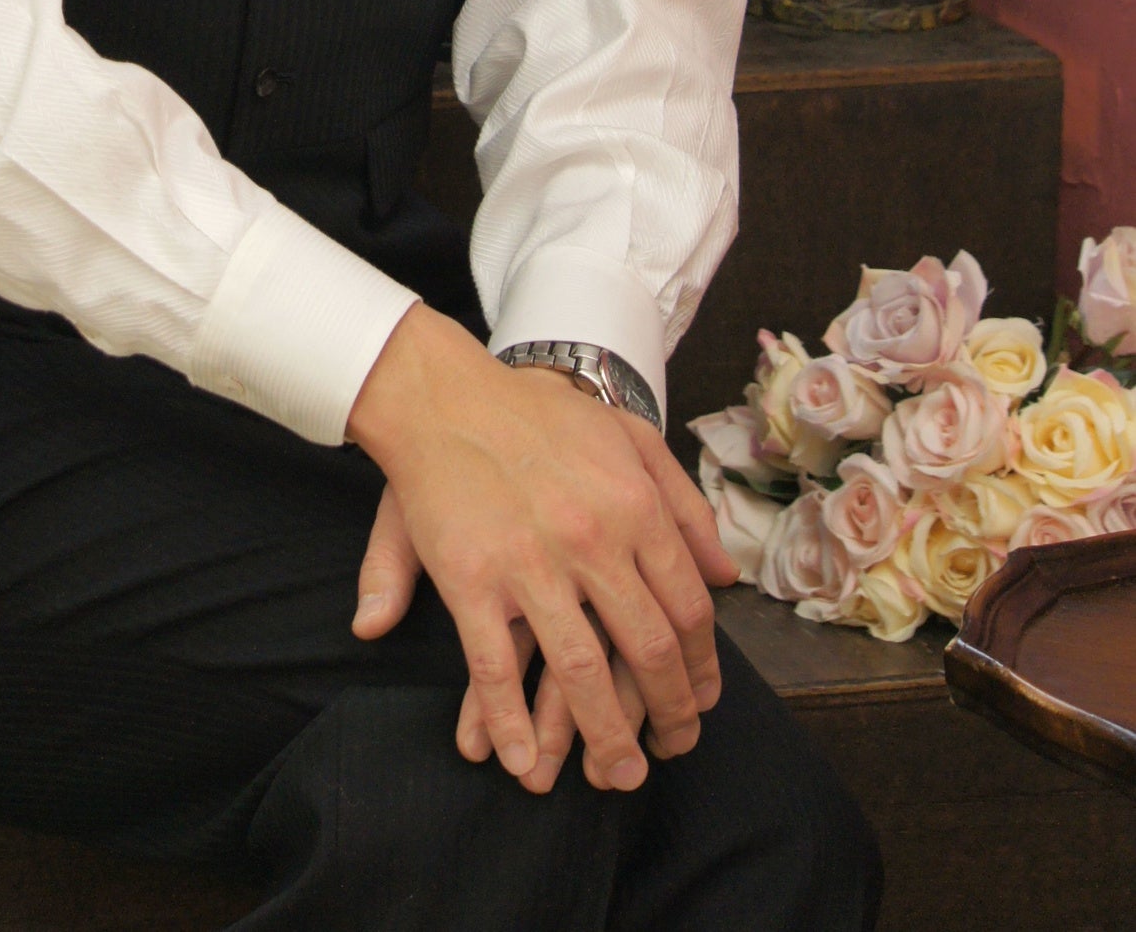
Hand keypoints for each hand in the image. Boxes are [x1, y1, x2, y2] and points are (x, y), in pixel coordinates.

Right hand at [346, 306, 735, 793]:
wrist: (444, 395)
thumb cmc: (539, 412)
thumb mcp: (629, 435)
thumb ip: (684, 503)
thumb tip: (724, 576)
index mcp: (635, 506)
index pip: (688, 607)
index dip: (701, 666)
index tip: (702, 700)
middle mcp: (592, 540)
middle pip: (648, 648)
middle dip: (669, 713)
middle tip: (674, 750)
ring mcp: (530, 563)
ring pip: (581, 671)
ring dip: (604, 735)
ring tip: (618, 775)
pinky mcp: (470, 579)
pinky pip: (496, 666)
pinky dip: (510, 720)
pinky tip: (521, 758)